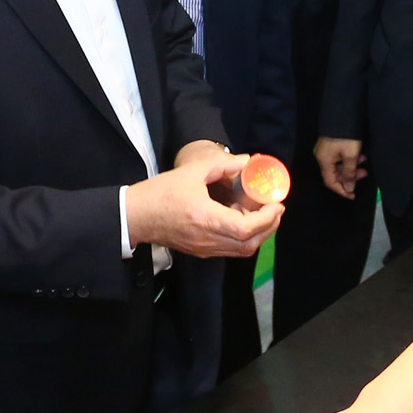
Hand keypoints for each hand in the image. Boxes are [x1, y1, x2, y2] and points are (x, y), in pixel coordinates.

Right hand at [125, 151, 281, 257]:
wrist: (136, 216)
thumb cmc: (161, 192)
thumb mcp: (191, 172)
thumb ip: (222, 165)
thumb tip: (247, 161)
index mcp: (206, 218)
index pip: (246, 228)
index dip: (267, 218)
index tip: (276, 203)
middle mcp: (208, 239)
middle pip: (249, 243)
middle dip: (269, 227)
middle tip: (276, 209)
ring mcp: (204, 248)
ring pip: (242, 250)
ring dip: (259, 235)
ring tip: (264, 215)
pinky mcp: (200, 251)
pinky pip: (230, 249)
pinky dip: (244, 238)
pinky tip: (244, 221)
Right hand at [315, 136, 365, 199]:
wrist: (343, 113)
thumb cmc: (347, 137)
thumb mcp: (351, 156)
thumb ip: (349, 174)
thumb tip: (348, 189)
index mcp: (324, 161)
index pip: (330, 182)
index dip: (342, 190)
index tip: (354, 195)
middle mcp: (322, 157)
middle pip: (335, 174)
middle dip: (350, 176)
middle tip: (364, 174)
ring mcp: (326, 150)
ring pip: (338, 165)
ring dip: (352, 167)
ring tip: (364, 162)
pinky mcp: (331, 144)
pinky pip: (339, 157)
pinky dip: (349, 159)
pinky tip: (360, 155)